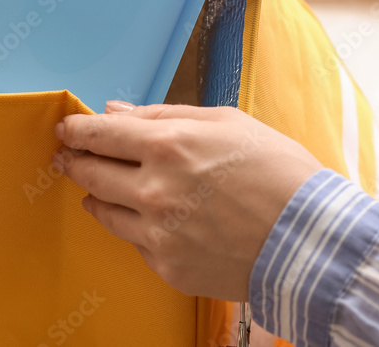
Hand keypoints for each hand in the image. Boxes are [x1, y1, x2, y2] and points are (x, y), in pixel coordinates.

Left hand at [52, 101, 322, 300]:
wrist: (312, 238)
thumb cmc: (277, 171)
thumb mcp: (225, 122)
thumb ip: (163, 115)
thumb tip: (115, 111)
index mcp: (167, 145)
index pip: (98, 134)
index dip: (76, 130)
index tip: (66, 129)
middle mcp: (154, 190)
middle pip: (90, 172)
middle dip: (74, 160)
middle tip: (67, 156)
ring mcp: (158, 233)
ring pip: (103, 211)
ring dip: (96, 194)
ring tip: (99, 188)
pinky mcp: (167, 267)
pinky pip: (134, 242)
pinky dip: (135, 226)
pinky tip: (148, 218)